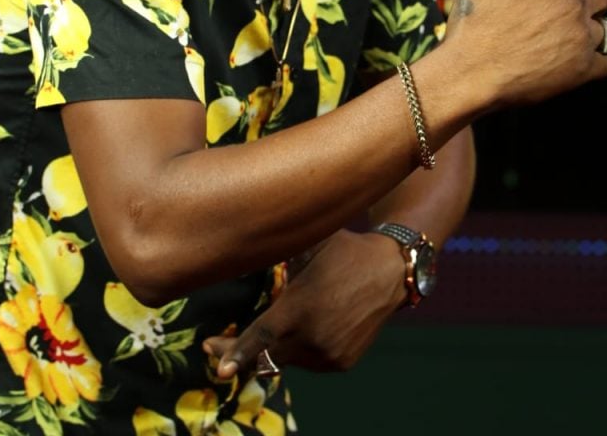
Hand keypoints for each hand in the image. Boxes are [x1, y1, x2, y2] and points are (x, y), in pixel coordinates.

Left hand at [202, 229, 405, 378]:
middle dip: (240, 352)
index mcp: (299, 307)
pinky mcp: (342, 362)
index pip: (260, 337)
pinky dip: (302, 349)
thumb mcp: (308, 244)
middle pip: (267, 354)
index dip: (237, 353)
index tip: (221, 368)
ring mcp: (329, 353)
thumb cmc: (343, 250)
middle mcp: (313, 337)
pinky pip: (310, 362)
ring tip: (284, 320)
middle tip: (216, 344)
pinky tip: (307, 327)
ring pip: (288, 358)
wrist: (390, 270)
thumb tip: (242, 239)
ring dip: (277, 345)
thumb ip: (275, 250)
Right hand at [444, 0, 606, 108]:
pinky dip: (594, 63)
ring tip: (557, 45)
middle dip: (585, 3)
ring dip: (588, 33)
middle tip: (555, 18)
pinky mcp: (582, 69)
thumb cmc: (470, 27)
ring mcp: (580, 37)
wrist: (468, 78)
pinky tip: (568, 67)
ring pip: (606, 29)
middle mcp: (571, 4)